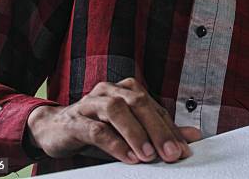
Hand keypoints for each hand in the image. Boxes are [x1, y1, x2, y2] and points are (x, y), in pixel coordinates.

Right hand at [26, 77, 201, 163]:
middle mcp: (110, 91)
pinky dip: (114, 144)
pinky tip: (128, 157)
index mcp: (127, 90)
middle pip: (139, 104)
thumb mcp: (131, 130)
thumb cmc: (97, 128)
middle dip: (158, 130)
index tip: (183, 150)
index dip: (170, 130)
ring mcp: (91, 103)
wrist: (54, 128)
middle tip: (171, 153)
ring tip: (149, 155)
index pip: (154, 109)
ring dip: (135, 133)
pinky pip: (96, 129)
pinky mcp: (75, 121)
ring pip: (117, 111)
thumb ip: (160, 131)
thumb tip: (194, 136)